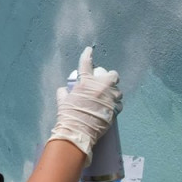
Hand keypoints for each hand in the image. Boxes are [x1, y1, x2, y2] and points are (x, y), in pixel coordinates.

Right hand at [47, 46, 122, 165]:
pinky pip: (119, 104)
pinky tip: (111, 108)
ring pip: (118, 91)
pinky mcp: (115, 110)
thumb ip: (63, 93)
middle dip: (110, 77)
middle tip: (105, 82)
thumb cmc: (68, 116)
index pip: (86, 63)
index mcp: (86, 82)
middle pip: (112, 75)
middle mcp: (100, 87)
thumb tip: (63, 90)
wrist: (78, 131)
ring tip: (108, 98)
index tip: (89, 50)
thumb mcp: (62, 101)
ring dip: (114, 93)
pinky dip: (115, 105)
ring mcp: (109, 98)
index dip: (87, 55)